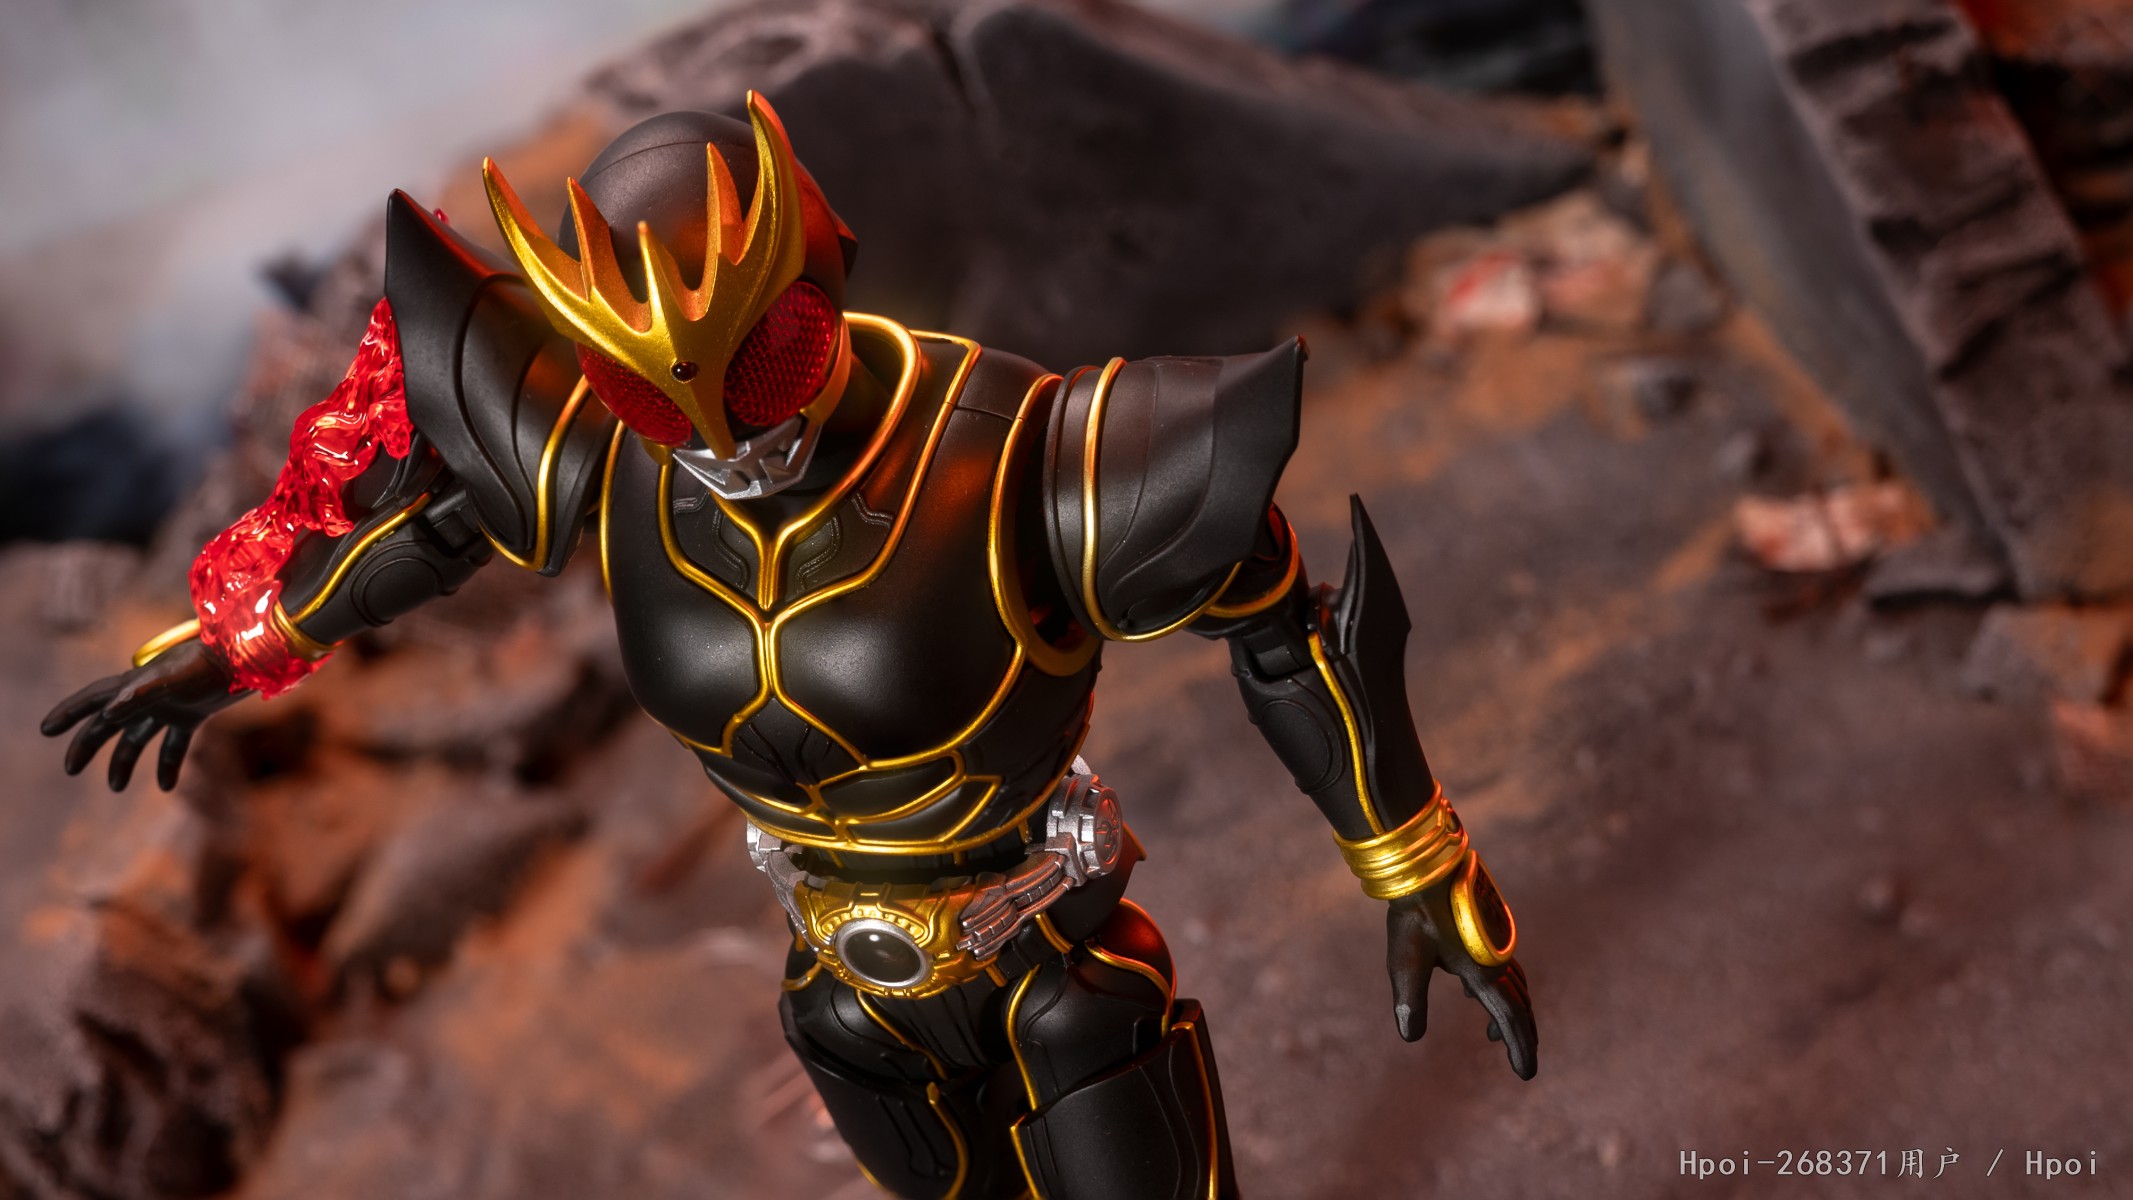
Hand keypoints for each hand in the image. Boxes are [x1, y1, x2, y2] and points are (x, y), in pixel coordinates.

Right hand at [41, 640, 245, 791]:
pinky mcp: (193, 715)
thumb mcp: (172, 679)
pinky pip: (174, 745)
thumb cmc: (209, 664)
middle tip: (70, 769)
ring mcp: (170, 706)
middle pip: (109, 723)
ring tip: (115, 788)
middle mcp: (148, 695)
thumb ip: (140, 694)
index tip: (46, 730)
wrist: (248, 658)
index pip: (93, 700)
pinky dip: (168, 764)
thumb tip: (107, 713)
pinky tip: (165, 786)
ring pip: (138, 738)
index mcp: (136, 684)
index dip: (69, 713)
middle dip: (88, 745)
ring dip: (124, 762)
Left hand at [1387, 882, 1537, 1079]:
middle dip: (1521, 1035)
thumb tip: (1410, 1036)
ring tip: (1493, 1036)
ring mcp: (1494, 941)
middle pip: (1519, 1004)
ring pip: (1513, 984)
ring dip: (1511, 1012)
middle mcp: (1496, 958)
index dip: (1520, 1048)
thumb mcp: (1405, 960)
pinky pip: (1500, 966)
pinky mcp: (1486, 928)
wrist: (1426, 865)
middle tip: (1522, 1062)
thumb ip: (1410, 1000)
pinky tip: (1468, 989)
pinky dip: (1497, 987)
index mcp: (1482, 971)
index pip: (1509, 1018)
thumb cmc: (1414, 912)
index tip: (1526, 1075)